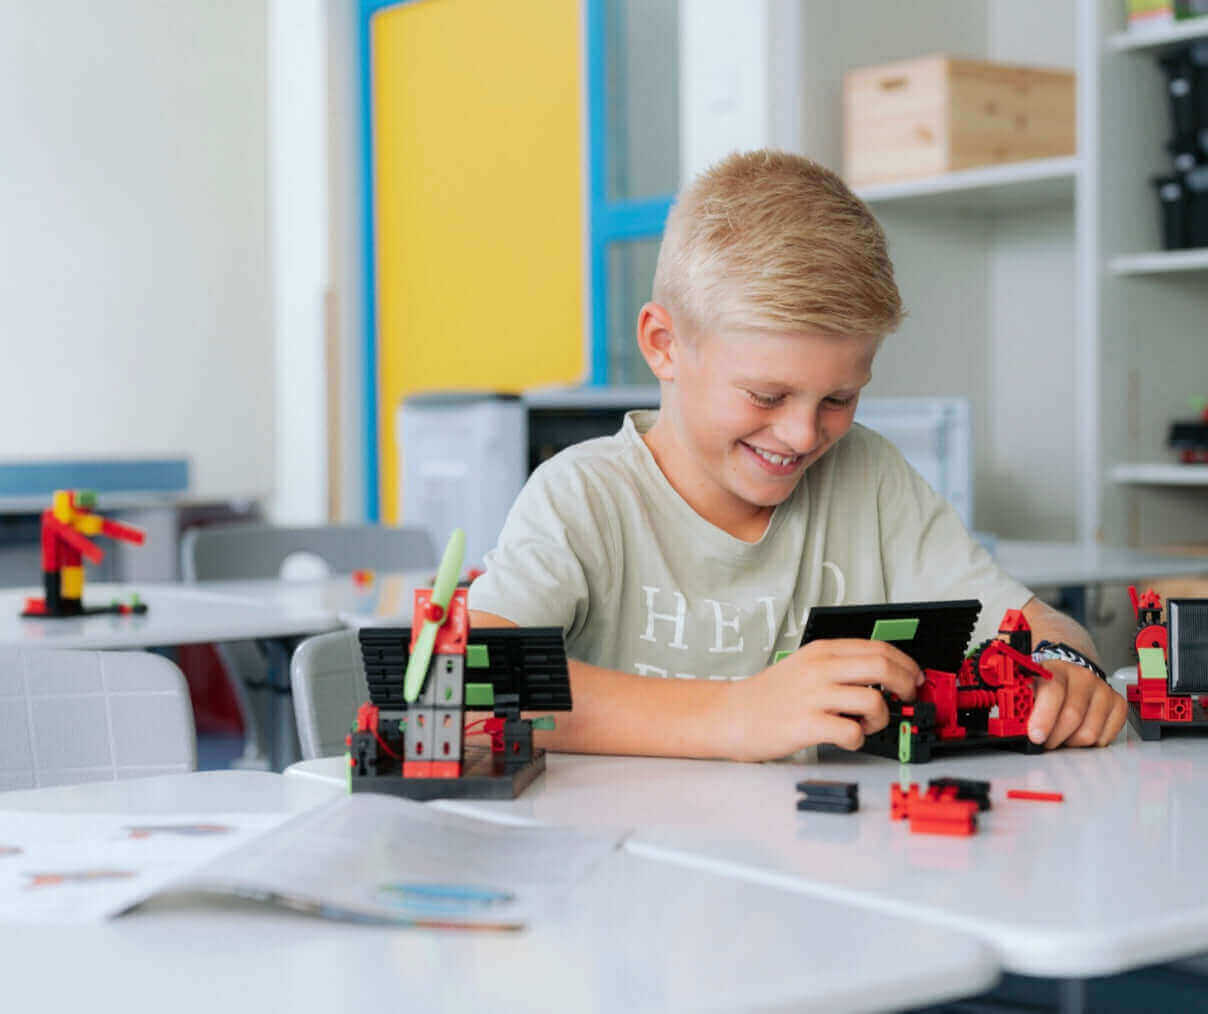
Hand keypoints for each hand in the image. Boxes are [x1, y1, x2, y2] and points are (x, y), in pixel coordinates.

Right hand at [723, 639, 923, 760]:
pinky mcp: (807, 725)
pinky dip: (858, 739)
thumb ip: (840, 665)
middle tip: (904, 700)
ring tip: (866, 724)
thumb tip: (886, 674)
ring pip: (874, 701)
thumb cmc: (770, 695)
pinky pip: (852, 732)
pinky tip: (847, 737)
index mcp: (822, 651)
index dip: (906, 664)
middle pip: (883, 668)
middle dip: (905, 685)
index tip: (914, 678)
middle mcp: (819, 669)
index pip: (879, 648)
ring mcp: (813, 696)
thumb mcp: (805, 665)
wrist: (732, 714)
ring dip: (881, 718)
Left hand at [1027, 660, 1127, 747]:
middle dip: (1054, 736)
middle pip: (1072, 716)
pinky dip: (1090, 743)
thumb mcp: (1028, 687)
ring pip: (1090, 732)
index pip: (1053, 691)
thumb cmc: (1046, 684)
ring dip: (1071, 742)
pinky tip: (1078, 732)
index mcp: (1056, 670)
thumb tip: (1013, 726)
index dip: (1043, 717)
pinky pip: (1105, 737)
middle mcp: (1082, 677)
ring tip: (1061, 735)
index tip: (1035, 736)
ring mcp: (1102, 690)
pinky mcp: (1118, 704)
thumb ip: (1021, 703)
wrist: (1069, 671)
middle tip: (1044, 740)